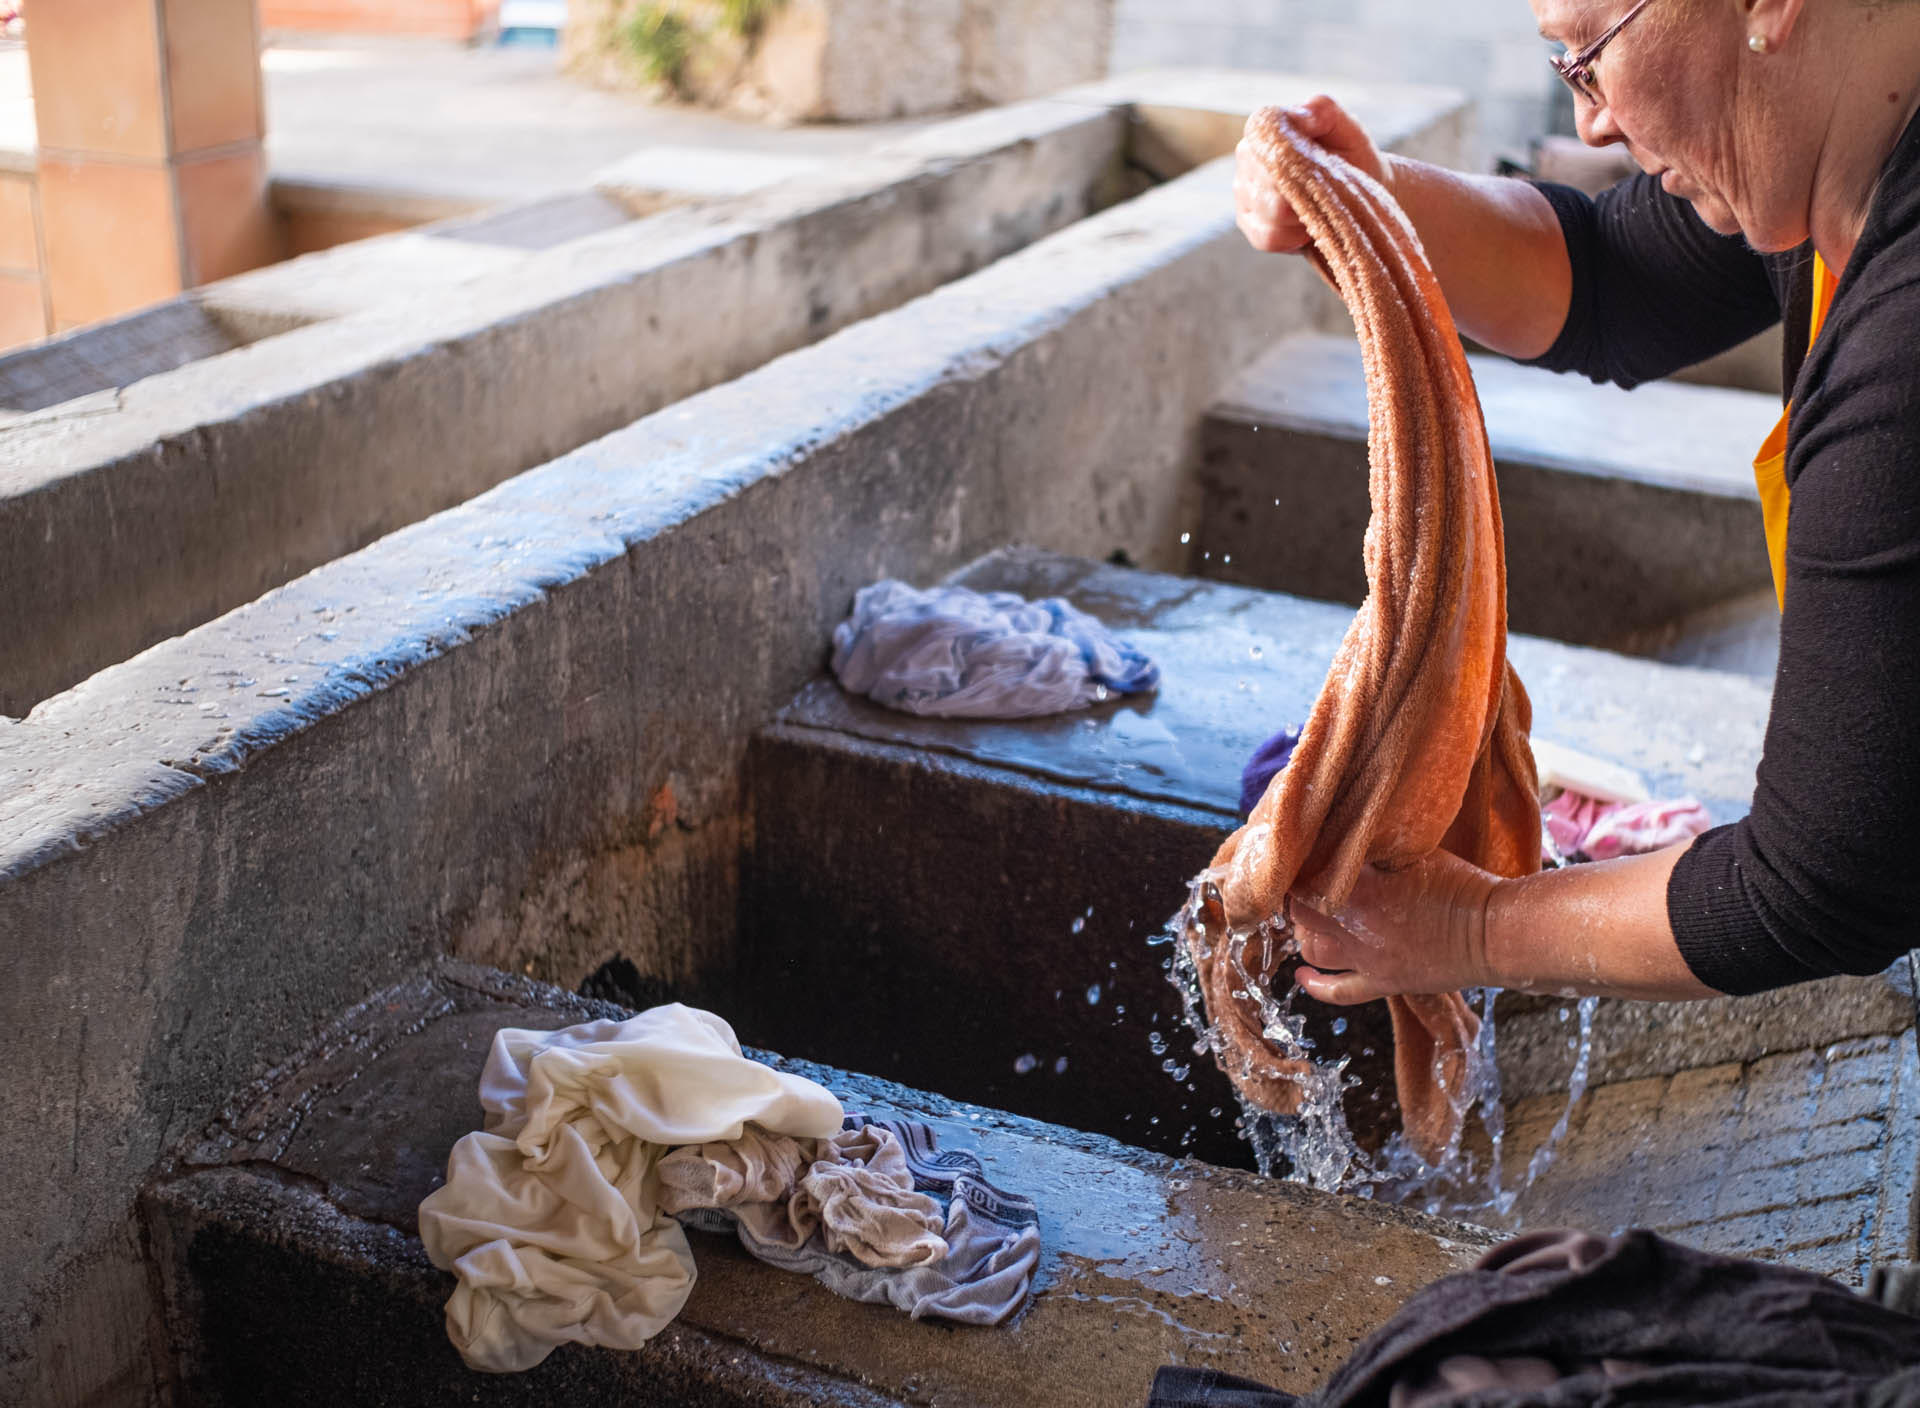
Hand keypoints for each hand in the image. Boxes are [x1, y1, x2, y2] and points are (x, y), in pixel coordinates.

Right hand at [1235, 95, 1392, 253]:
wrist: (1360, 193)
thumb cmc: (1353, 157)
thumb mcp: (1348, 127)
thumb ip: (1323, 111)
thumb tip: (1301, 115)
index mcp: (1265, 128)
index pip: (1262, 139)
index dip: (1291, 156)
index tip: (1320, 162)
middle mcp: (1246, 157)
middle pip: (1268, 181)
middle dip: (1303, 190)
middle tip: (1325, 190)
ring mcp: (1243, 193)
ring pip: (1270, 212)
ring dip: (1302, 215)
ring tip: (1317, 207)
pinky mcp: (1248, 225)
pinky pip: (1266, 237)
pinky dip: (1293, 237)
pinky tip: (1306, 227)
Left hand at [1289, 850, 1500, 1004]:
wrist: (1495, 932)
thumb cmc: (1462, 884)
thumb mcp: (1415, 852)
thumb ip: (1377, 846)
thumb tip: (1346, 834)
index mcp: (1362, 890)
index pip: (1307, 877)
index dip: (1300, 867)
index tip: (1304, 857)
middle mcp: (1356, 927)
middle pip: (1302, 913)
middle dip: (1300, 897)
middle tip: (1310, 885)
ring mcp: (1367, 960)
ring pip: (1312, 951)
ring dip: (1306, 935)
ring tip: (1313, 921)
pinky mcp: (1383, 982)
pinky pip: (1339, 992)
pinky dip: (1315, 985)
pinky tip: (1301, 975)